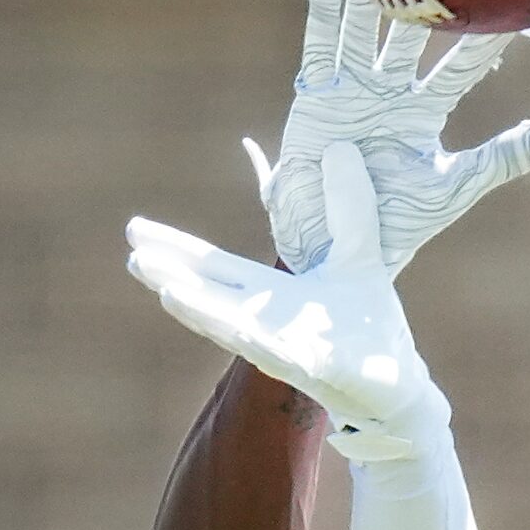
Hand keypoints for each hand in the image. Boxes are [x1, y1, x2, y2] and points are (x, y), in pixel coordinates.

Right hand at [128, 142, 447, 462]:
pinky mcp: (314, 369)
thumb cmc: (370, 325)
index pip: (213, 267)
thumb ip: (349, 207)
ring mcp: (285, 347)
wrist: (398, 382)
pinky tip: (238, 330)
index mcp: (269, 293)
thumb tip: (341, 147)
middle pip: (209, 296)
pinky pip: (280, 355)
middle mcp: (265, 321)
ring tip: (165, 290)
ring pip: (233, 328)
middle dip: (170, 277)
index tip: (134, 230)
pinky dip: (257, 342)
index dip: (176, 249)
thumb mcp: (360, 253)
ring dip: (200, 311)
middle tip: (131, 256)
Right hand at [247, 0, 529, 273]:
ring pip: (365, 33)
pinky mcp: (316, 99)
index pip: (461, 66)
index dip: (482, 38)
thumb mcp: (453, 189)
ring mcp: (352, 91)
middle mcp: (390, 91)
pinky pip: (320, 54)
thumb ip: (497, 161)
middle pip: (410, 36)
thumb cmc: (396, 221)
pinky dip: (322, 23)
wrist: (341, 244)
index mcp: (425, 110)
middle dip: (423, 1)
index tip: (505, 1)